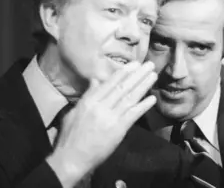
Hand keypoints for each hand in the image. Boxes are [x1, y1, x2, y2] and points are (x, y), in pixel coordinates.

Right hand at [47, 61, 156, 187]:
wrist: (72, 159)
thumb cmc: (70, 136)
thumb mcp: (74, 112)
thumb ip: (88, 95)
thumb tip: (95, 80)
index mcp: (89, 101)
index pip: (109, 83)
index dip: (123, 73)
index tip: (134, 64)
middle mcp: (101, 107)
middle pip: (122, 87)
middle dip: (137, 75)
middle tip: (149, 65)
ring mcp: (110, 118)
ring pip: (130, 98)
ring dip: (143, 85)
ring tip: (153, 75)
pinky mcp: (118, 130)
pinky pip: (133, 115)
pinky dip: (143, 106)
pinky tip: (152, 98)